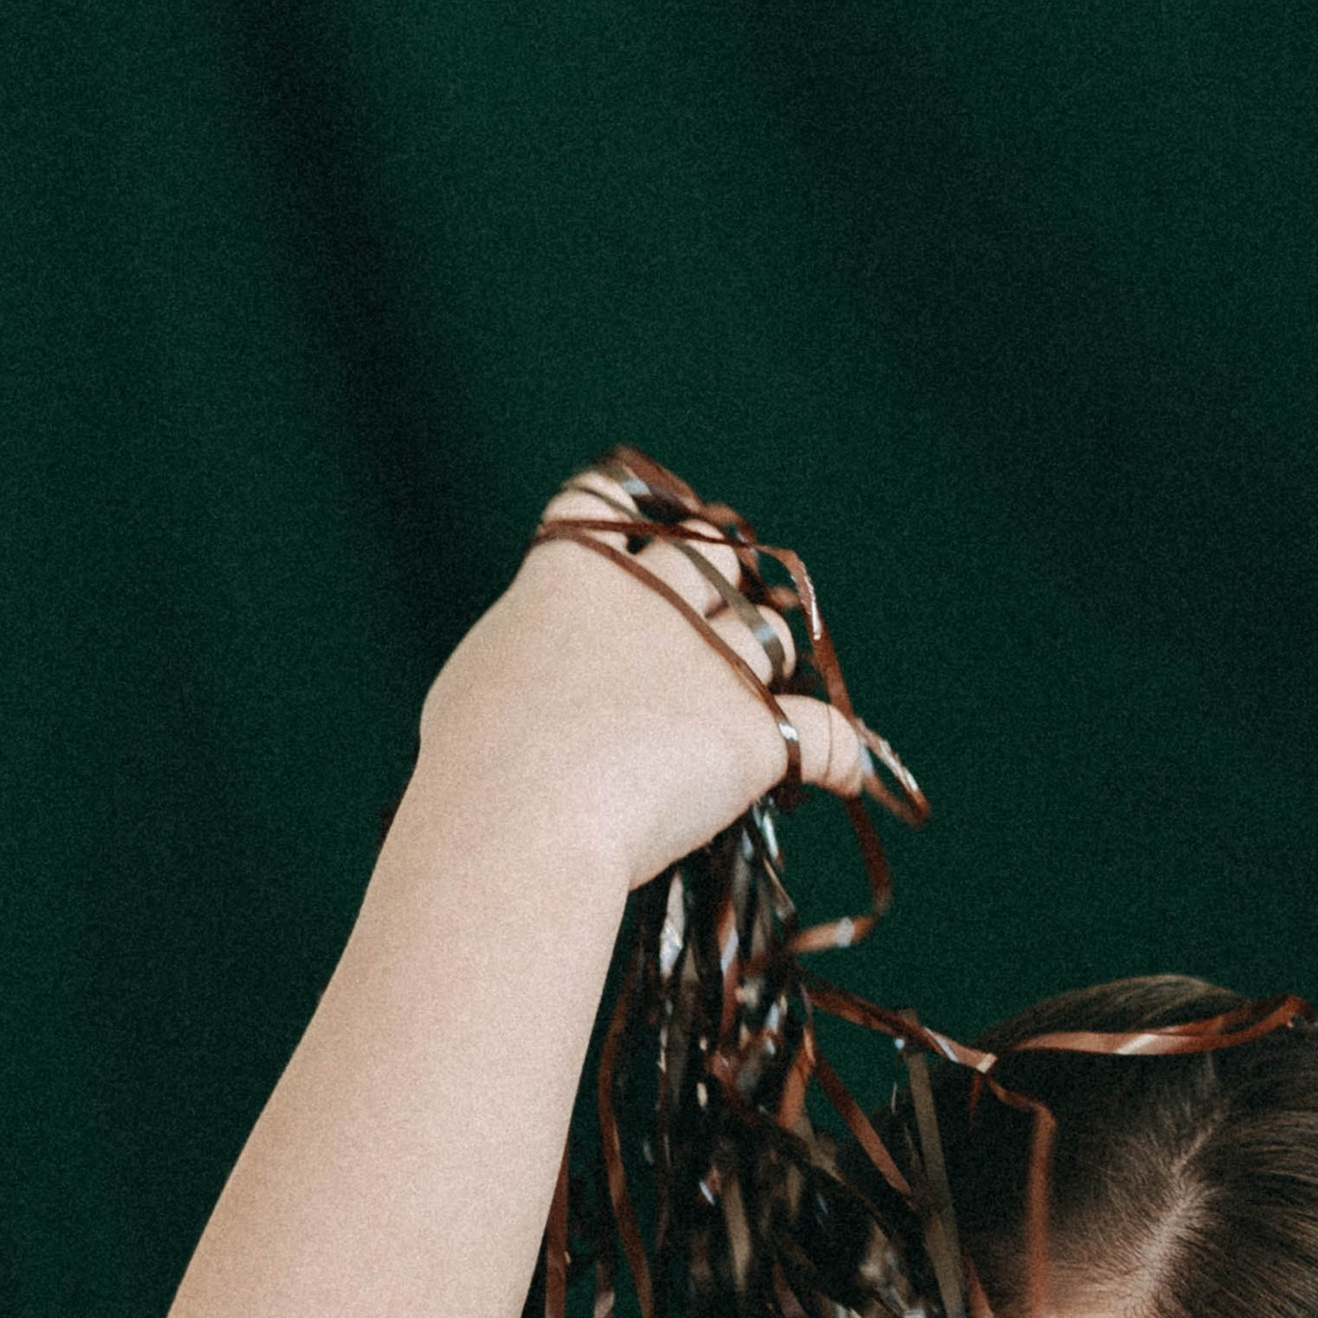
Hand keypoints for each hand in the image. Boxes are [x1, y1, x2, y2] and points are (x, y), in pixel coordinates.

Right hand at [415, 461, 879, 895]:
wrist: (520, 820)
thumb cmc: (471, 767)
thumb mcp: (475, 681)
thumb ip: (525, 650)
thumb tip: (542, 667)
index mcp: (575, 570)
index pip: (612, 496)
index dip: (638, 507)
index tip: (654, 524)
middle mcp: (652, 596)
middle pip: (713, 554)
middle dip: (724, 573)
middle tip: (727, 604)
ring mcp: (711, 659)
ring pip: (774, 635)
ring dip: (772, 659)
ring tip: (763, 697)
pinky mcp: (751, 731)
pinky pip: (825, 735)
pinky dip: (841, 754)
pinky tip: (846, 774)